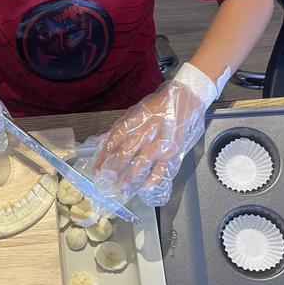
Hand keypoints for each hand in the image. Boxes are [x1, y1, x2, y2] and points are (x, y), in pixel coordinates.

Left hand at [91, 78, 206, 205]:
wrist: (187, 96)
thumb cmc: (158, 106)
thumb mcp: (134, 112)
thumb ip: (116, 128)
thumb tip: (96, 140)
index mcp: (134, 120)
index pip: (114, 139)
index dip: (104, 156)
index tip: (97, 169)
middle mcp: (146, 130)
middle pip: (127, 151)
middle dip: (115, 168)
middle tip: (106, 181)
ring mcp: (161, 140)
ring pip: (143, 161)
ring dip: (132, 176)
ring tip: (123, 188)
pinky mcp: (174, 148)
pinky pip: (163, 166)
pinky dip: (154, 178)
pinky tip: (145, 187)